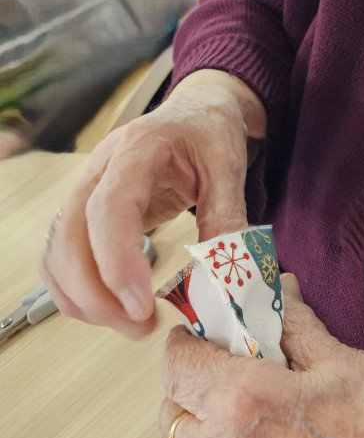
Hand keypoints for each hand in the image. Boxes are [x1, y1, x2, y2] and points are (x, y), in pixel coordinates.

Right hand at [39, 70, 264, 337]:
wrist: (197, 111)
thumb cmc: (210, 134)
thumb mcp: (229, 168)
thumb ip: (227, 219)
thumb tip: (225, 280)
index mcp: (139, 147)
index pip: (109, 206)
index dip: (117, 261)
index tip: (141, 305)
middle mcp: (101, 167)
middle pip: (72, 235)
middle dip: (96, 293)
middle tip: (140, 326)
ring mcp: (87, 188)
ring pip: (59, 252)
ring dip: (84, 298)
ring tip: (132, 323)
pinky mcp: (86, 211)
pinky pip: (61, 257)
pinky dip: (75, 290)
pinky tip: (109, 309)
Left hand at [159, 277, 363, 437]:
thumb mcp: (347, 361)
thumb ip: (294, 326)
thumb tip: (275, 293)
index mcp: (247, 403)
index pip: (176, 365)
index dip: (187, 344)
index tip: (200, 338)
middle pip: (174, 417)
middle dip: (194, 391)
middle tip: (230, 377)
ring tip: (259, 428)